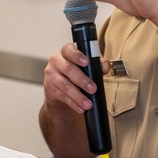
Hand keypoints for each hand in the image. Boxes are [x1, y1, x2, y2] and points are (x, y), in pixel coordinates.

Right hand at [40, 42, 107, 157]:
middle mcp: (55, 63)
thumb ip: (98, 68)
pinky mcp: (50, 91)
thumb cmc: (80, 82)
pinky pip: (61, 97)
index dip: (77, 54)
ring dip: (77, 94)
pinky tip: (81, 108)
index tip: (87, 62)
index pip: (68, 49)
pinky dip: (72, 103)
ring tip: (88, 103)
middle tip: (93, 88)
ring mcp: (50, 77)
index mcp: (66, 54)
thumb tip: (106, 66)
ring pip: (62, 84)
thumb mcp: (89, 73)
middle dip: (80, 79)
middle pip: (66, 68)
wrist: (64, 99)